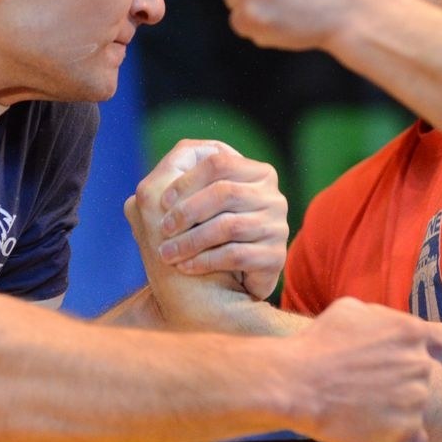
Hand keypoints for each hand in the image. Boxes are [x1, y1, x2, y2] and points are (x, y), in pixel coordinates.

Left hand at [133, 139, 286, 299]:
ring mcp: (278, 227)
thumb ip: (185, 173)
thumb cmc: (200, 239)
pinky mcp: (275, 256)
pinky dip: (204, 260)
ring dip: (190, 241)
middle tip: (163, 229)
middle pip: (224, 192)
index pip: (219, 162)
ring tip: (167, 254)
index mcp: (257, 173)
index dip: (187, 179)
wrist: (219, 291)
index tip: (162, 201)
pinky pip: (236, 254)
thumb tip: (182, 149)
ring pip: (228, 225)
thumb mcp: (190, 202)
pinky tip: (185, 267)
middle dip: (187, 211)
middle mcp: (273, 197)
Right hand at [287, 297, 441, 441]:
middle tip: (368, 388)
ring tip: (362, 408)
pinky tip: (380, 434)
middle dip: (400, 382)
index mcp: (410, 332)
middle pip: (420, 377)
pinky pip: (414, 438)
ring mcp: (414, 400)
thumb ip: (381, 317)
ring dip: (396, 408)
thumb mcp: (350, 309)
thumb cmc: (318, 344)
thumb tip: (388, 327)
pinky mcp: (404, 431)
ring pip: (414, 406)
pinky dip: (400, 437)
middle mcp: (419, 365)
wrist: (299, 382)